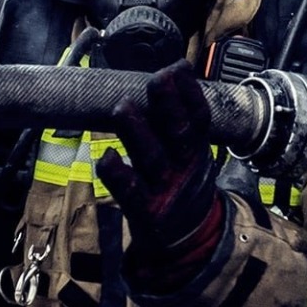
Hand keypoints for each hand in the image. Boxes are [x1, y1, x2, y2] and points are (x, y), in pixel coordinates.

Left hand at [98, 60, 225, 294]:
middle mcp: (183, 167)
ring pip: (151, 158)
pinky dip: (117, 174)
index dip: (191, 94)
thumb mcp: (190, 155)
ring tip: (123, 107)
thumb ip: (177, 121)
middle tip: (158, 78)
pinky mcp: (145, 210)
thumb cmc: (181, 185)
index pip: (199, 118)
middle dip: (169, 104)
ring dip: (138, 132)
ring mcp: (164, 189)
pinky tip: (107, 157)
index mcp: (196, 151)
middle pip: (178, 133)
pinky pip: (129, 191)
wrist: (188, 239)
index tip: (180, 68)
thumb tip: (170, 74)